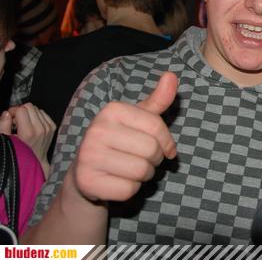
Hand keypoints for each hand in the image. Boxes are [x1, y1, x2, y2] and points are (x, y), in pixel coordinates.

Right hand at [0, 103, 55, 177]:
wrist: (36, 161)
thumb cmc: (20, 152)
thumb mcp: (6, 140)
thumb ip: (3, 125)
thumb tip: (6, 113)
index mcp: (28, 132)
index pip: (22, 109)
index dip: (13, 111)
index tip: (9, 118)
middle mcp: (40, 128)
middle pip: (30, 106)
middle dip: (21, 111)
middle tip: (15, 121)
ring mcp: (48, 127)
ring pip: (37, 109)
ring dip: (28, 113)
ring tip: (22, 124)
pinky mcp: (53, 127)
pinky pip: (43, 113)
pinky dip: (36, 116)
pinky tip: (31, 125)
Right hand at [73, 72, 177, 201]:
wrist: (86, 172)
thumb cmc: (121, 141)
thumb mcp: (139, 118)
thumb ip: (158, 99)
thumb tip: (172, 75)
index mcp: (111, 110)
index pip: (157, 127)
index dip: (166, 142)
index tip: (161, 147)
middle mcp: (96, 130)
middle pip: (151, 150)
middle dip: (154, 159)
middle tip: (140, 159)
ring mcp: (88, 156)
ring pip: (142, 171)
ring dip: (144, 175)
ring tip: (129, 169)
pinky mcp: (86, 181)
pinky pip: (129, 190)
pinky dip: (130, 189)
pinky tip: (117, 181)